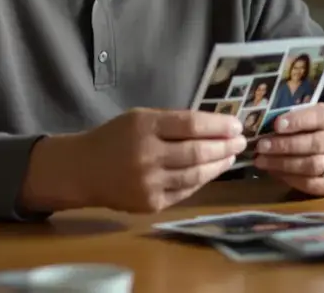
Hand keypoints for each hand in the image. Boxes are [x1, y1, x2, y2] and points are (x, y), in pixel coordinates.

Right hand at [25, 108, 245, 213]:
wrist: (82, 170)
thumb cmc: (115, 138)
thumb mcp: (139, 118)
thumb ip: (173, 121)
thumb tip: (215, 125)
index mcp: (144, 127)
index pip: (192, 124)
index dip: (219, 125)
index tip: (237, 124)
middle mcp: (147, 155)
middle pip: (198, 151)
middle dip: (226, 146)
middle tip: (241, 142)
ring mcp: (149, 183)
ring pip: (196, 174)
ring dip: (219, 165)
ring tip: (231, 157)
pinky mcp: (151, 204)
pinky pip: (185, 191)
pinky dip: (201, 180)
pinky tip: (211, 171)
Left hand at [252, 103, 323, 195]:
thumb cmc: (319, 128)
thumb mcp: (313, 114)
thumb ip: (295, 116)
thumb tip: (265, 124)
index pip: (321, 116)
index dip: (298, 121)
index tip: (276, 125)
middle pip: (316, 144)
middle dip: (285, 145)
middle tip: (262, 146)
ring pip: (313, 166)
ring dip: (283, 164)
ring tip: (262, 161)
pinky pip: (311, 184)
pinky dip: (290, 178)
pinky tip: (274, 172)